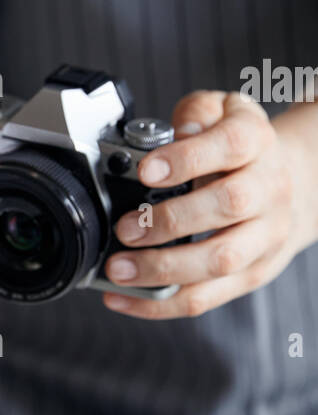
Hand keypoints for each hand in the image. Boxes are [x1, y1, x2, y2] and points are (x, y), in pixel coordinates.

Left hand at [102, 90, 317, 318]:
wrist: (295, 182)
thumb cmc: (239, 148)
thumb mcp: (221, 111)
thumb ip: (195, 115)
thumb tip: (175, 134)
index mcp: (257, 143)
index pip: (231, 145)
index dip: (188, 158)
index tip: (146, 170)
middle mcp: (269, 189)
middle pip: (228, 206)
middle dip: (170, 221)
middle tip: (125, 228)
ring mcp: (265, 236)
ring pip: (221, 260)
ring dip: (164, 269)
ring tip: (119, 268)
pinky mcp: (253, 274)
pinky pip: (209, 297)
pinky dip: (162, 303)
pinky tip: (124, 298)